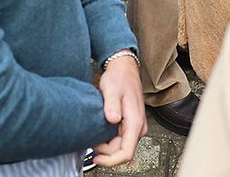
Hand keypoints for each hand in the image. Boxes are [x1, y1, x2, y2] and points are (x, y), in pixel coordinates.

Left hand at [91, 53, 144, 168]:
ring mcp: (135, 127)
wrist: (124, 69)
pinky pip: (120, 140)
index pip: (126, 152)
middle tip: (91, 142)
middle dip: (106, 153)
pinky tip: (100, 133)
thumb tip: (113, 119)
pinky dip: (109, 141)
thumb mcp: (111, 89)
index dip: (111, 160)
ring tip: (94, 137)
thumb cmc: (120, 77)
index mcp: (135, 122)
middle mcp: (138, 127)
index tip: (97, 159)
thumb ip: (111, 105)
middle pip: (122, 152)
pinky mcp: (130, 125)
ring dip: (107, 147)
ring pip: (121, 147)